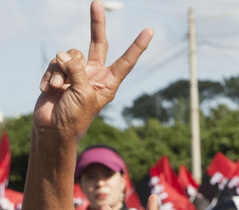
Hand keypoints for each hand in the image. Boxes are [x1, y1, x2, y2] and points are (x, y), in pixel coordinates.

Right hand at [34, 1, 151, 139]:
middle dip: (96, 23)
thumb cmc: (74, 117)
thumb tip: (64, 54)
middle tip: (97, 3)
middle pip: (97, 43)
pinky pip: (53, 64)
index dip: (137, 46)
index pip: (126, 61)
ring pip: (68, 55)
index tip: (150, 30)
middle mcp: (94, 74)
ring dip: (61, 72)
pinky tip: (49, 91)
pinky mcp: (59, 73)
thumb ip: (77, 70)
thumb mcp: (83, 94)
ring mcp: (76, 72)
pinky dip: (50, 77)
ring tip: (60, 90)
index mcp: (109, 82)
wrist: (53, 129)